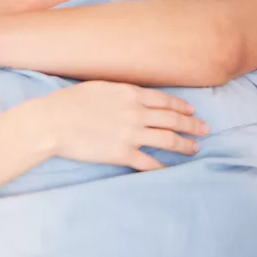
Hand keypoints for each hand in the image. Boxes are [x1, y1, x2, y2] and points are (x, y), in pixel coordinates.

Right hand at [22, 81, 207, 170]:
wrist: (51, 122)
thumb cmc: (67, 102)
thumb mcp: (96, 87)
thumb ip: (119, 92)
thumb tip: (133, 96)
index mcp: (129, 94)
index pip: (164, 100)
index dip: (180, 106)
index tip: (191, 111)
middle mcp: (135, 113)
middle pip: (172, 120)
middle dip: (192, 125)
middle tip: (205, 129)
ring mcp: (131, 134)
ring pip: (168, 140)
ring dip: (185, 144)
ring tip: (194, 147)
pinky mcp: (122, 154)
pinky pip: (150, 162)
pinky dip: (164, 167)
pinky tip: (171, 169)